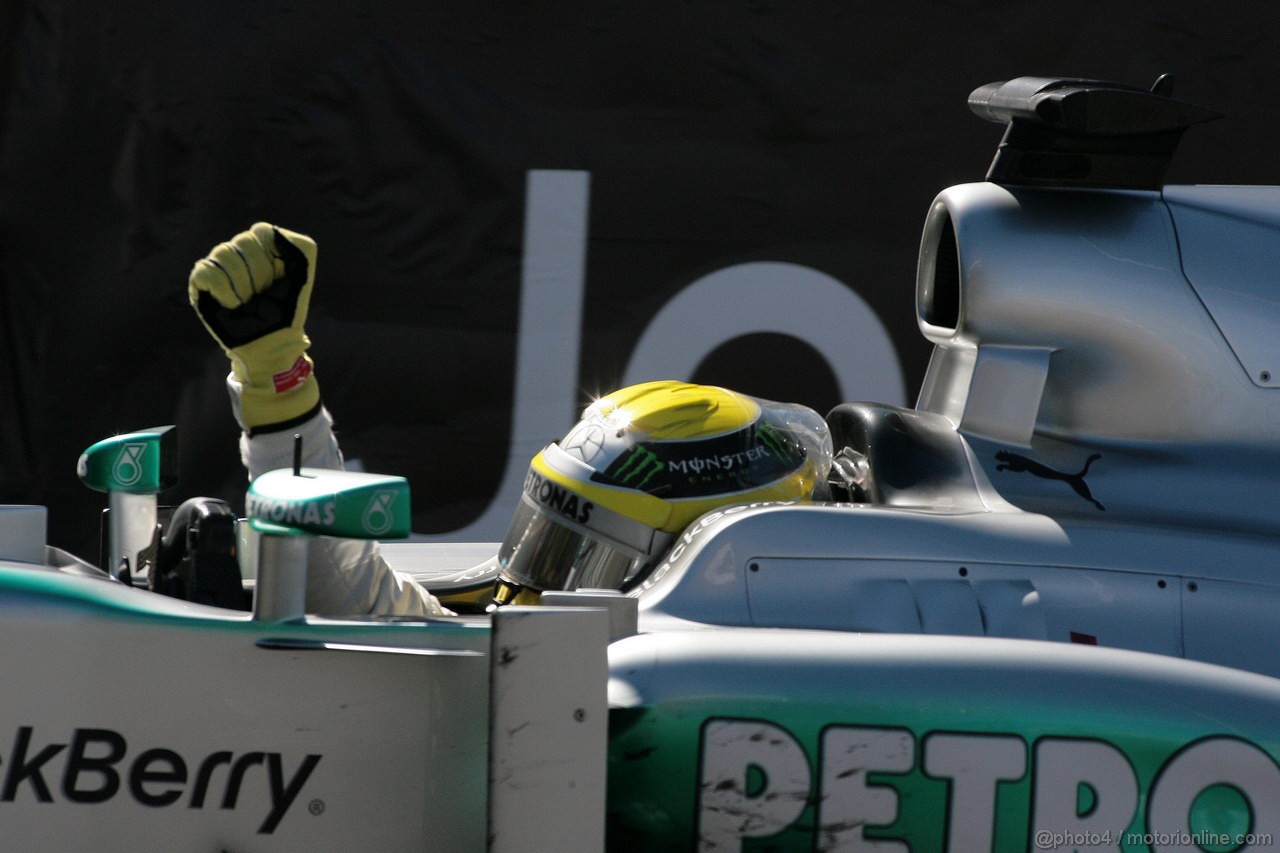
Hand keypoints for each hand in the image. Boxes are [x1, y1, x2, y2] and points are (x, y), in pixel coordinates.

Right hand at [189, 223, 320, 431]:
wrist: (271, 345)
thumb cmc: (286, 313)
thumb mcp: (303, 276)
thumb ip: (299, 247)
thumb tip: (275, 232)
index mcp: (263, 248)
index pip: (261, 231)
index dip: (273, 258)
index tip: (281, 281)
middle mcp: (238, 253)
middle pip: (243, 242)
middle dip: (260, 275)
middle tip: (263, 297)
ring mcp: (218, 265)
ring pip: (224, 253)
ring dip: (243, 285)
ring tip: (248, 303)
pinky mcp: (201, 282)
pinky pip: (207, 270)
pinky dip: (224, 290)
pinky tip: (232, 304)